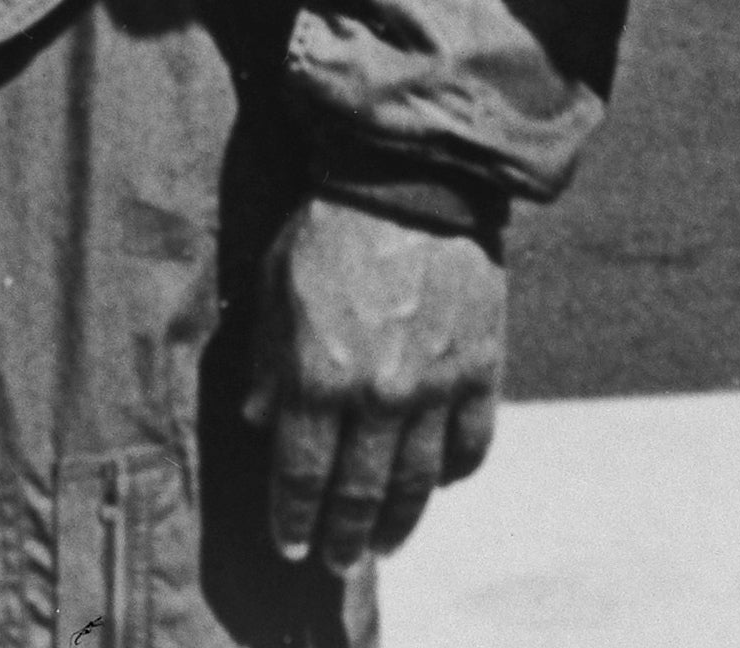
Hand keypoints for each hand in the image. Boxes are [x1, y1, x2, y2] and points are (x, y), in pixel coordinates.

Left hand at [245, 194, 506, 572]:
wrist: (413, 176)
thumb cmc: (330, 225)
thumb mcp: (275, 286)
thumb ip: (267, 360)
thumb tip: (257, 419)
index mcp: (319, 375)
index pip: (302, 475)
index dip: (294, 518)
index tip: (291, 546)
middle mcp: (378, 395)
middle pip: (359, 493)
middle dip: (343, 537)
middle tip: (337, 562)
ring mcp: (436, 388)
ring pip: (418, 484)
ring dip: (398, 522)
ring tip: (384, 544)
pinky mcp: (482, 370)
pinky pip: (471, 445)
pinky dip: (455, 472)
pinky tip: (439, 483)